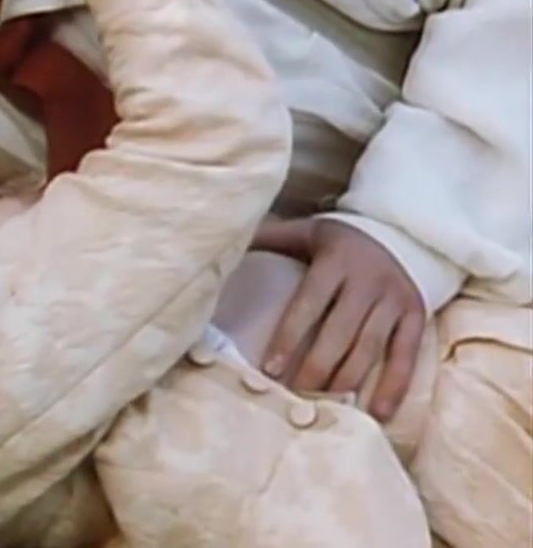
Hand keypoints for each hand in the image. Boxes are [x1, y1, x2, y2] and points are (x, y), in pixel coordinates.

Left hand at [252, 217, 426, 420]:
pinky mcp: (417, 316)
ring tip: (324, 406)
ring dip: (346, 380)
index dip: (289, 337)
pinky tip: (377, 413)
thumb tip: (227, 240)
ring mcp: (395, 300)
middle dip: (315, 367)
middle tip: (294, 395)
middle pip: (339, 332)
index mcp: (336, 261)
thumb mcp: (308, 231)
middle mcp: (368, 281)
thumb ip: (272, 237)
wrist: (402, 231)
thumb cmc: (341, 240)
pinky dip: (394, 386)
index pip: (308, 304)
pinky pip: (406, 355)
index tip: (270, 368)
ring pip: (369, 347)